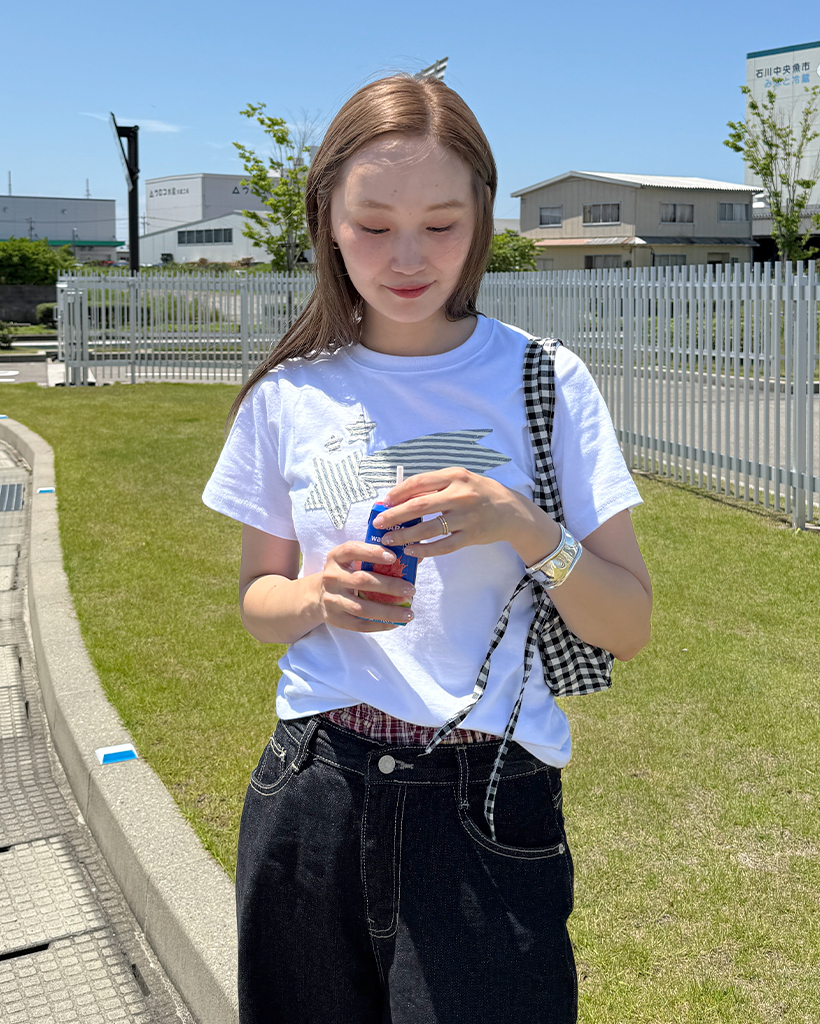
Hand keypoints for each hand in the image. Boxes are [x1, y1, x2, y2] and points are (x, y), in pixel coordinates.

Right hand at [317, 541, 415, 631]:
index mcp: (336, 557)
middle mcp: (331, 577)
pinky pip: (359, 625)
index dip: (372, 552)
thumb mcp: (355, 559)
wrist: (319, 594)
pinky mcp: (335, 618)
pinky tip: (396, 623)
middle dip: (389, 586)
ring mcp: (331, 599)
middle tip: (411, 589)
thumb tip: (416, 557)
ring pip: (362, 608)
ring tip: (409, 613)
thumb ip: (381, 556)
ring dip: (388, 611)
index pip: (352, 550)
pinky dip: (379, 625)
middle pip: (361, 581)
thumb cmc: (347, 572)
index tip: (393, 557)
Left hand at [373, 467, 553, 558]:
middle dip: (394, 516)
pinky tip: (411, 551)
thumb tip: (400, 497)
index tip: (383, 502)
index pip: (418, 483)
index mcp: (454, 476)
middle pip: (419, 506)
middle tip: (379, 524)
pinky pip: (443, 546)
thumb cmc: (479, 493)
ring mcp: (467, 517)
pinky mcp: (471, 536)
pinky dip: (425, 550)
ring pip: (429, 529)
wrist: (511, 511)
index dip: (397, 493)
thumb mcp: (460, 480)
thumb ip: (435, 486)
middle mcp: (460, 494)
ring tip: (390, 540)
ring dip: (405, 535)